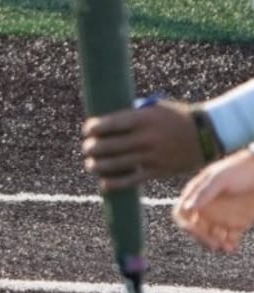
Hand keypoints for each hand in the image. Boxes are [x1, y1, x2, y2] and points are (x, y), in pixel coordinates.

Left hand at [80, 98, 201, 190]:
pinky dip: (116, 183)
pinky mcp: (158, 171)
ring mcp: (152, 156)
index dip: (93, 128)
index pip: (109, 124)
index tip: (87, 131)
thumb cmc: (175, 117)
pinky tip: (104, 184)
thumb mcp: (154, 108)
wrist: (206, 135)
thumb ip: (132, 113)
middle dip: (92, 147)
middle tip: (86, 148)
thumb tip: (106, 120)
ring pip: (117, 164)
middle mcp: (145, 138)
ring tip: (90, 164)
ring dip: (99, 165)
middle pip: (109, 145)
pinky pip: (132, 180)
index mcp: (142, 119)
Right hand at [173, 151, 253, 252]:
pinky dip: (229, 244)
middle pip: (196, 228)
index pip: (183, 213)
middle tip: (215, 245)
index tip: (196, 231)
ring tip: (227, 248)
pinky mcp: (236, 222)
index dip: (186, 223)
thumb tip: (188, 207)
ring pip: (211, 235)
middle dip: (203, 238)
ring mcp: (221, 215)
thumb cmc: (239, 169)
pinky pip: (228, 237)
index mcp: (197, 194)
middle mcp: (207, 206)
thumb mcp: (219, 178)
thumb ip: (204, 192)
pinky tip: (233, 246)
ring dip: (216, 244)